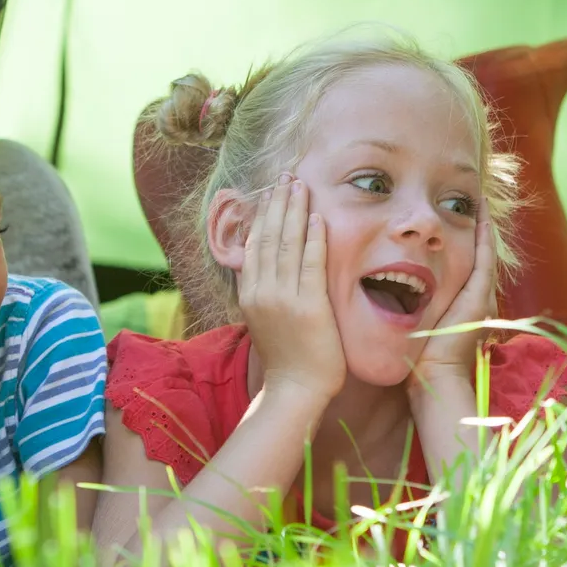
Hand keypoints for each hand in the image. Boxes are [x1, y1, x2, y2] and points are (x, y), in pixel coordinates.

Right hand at [239, 176, 344, 398]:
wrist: (294, 390)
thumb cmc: (286, 358)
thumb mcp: (264, 320)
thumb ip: (263, 292)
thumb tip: (265, 269)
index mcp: (249, 294)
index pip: (253, 245)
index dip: (262, 215)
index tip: (270, 192)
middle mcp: (261, 291)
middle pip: (268, 237)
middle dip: (277, 203)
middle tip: (286, 177)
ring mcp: (283, 298)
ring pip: (287, 244)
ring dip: (294, 211)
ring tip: (299, 185)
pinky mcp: (308, 306)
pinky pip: (312, 264)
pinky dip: (314, 238)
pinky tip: (317, 217)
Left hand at [407, 203, 497, 397]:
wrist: (432, 378)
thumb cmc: (417, 358)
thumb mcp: (414, 325)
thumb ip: (411, 308)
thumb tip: (389, 293)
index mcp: (463, 306)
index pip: (464, 265)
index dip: (461, 242)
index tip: (454, 219)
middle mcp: (477, 299)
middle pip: (478, 256)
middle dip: (476, 230)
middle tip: (473, 203)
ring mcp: (482, 298)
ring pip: (484, 254)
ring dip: (482, 228)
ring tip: (479, 203)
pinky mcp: (480, 297)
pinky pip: (484, 259)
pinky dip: (484, 238)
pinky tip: (480, 216)